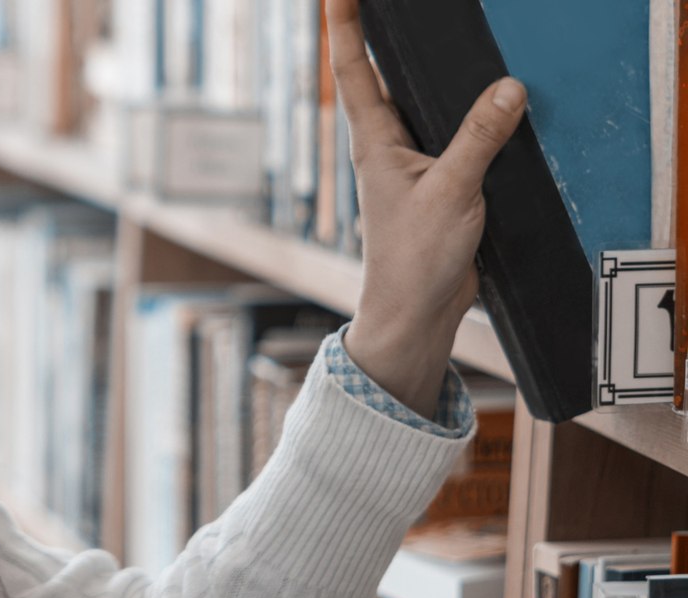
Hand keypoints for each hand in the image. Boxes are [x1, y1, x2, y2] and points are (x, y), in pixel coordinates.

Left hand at [328, 0, 526, 418]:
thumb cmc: (414, 259)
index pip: (353, 69)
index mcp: (374, 140)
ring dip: (433, 79)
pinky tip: (489, 105)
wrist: (415, 312)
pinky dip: (468, 116)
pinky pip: (453, 136)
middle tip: (390, 4)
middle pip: (384, 78)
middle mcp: (386, 146)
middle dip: (386, 38)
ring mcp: (410, 164)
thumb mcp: (453, 192)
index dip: (345, 26)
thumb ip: (479, 138)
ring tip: (447, 40)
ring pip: (423, 107)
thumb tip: (508, 88)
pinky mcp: (436, 183)